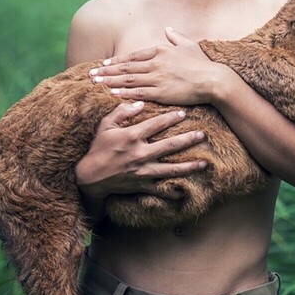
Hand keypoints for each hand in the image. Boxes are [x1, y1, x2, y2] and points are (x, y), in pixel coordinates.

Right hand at [75, 101, 207, 205]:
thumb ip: (121, 112)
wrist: (89, 177)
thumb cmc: (97, 148)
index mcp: (132, 137)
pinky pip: (160, 190)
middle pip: (170, 146)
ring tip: (204, 163)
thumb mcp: (105, 126)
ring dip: (189, 166)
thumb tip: (139, 103)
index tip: (184, 113)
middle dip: (188, 140)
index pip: (156, 124)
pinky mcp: (141, 185)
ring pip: (171, 169)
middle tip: (203, 135)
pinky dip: (173, 192)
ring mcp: (143, 172)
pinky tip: (185, 191)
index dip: (171, 118)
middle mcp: (141, 154)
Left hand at [89, 27, 236, 106]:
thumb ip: (176, 37)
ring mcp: (157, 78)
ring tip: (95, 83)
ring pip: (127, 79)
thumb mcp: (189, 45)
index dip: (116, 60)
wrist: (213, 80)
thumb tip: (168, 28)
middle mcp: (155, 63)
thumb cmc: (203, 64)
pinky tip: (111, 93)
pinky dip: (123, 92)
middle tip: (90, 74)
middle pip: (125, 67)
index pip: (133, 56)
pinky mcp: (160, 92)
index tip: (103, 63)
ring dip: (109, 81)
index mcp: (160, 50)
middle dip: (106, 71)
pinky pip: (137, 92)